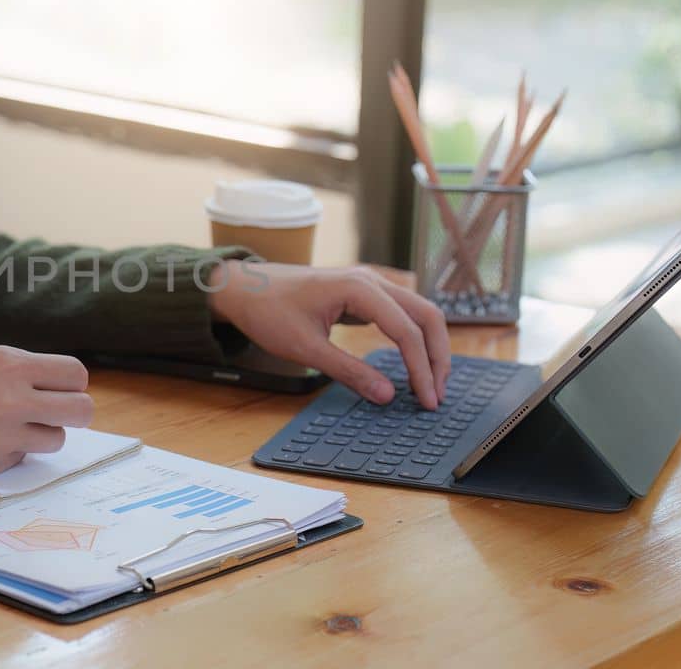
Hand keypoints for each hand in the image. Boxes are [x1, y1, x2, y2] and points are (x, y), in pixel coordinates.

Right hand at [0, 346, 93, 477]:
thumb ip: (15, 374)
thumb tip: (55, 390)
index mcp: (6, 364)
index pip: (74, 374)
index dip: (70, 381)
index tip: (61, 385)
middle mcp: (10, 400)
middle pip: (81, 411)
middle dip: (73, 411)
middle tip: (54, 410)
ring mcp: (0, 437)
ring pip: (55, 439)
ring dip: (40, 433)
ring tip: (10, 424)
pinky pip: (20, 458)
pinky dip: (9, 451)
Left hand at [209, 262, 450, 409]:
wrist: (244, 288)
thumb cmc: (268, 312)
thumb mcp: (306, 349)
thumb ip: (349, 372)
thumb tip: (387, 396)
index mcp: (359, 288)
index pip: (407, 331)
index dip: (421, 369)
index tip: (426, 401)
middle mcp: (372, 280)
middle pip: (426, 316)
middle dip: (437, 357)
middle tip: (436, 395)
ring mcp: (370, 283)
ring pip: (419, 312)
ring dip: (430, 347)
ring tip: (431, 383)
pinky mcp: (364, 292)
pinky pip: (402, 313)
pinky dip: (414, 337)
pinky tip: (414, 363)